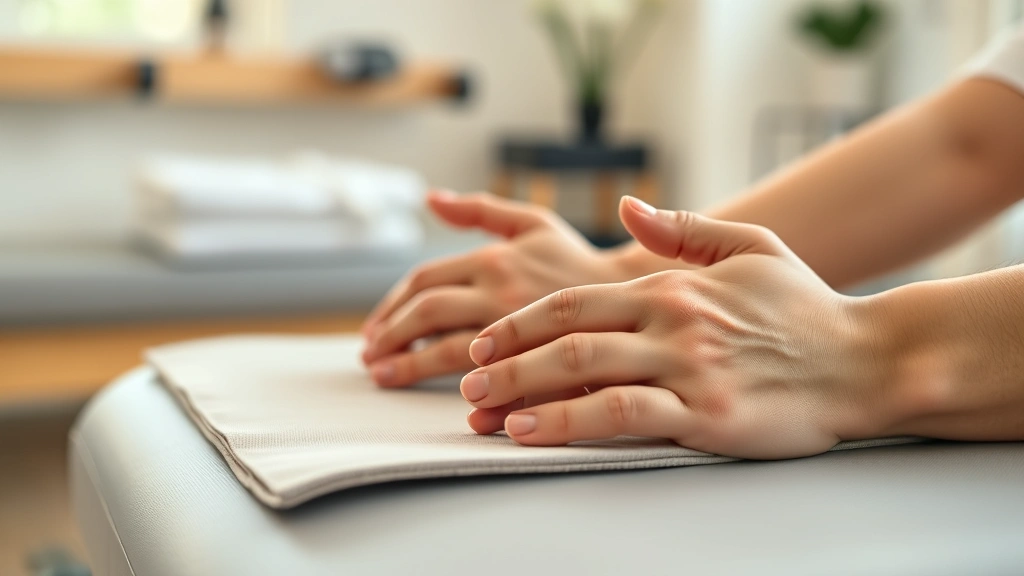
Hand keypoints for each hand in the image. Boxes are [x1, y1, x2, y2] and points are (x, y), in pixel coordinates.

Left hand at [360, 191, 633, 387]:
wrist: (640, 293)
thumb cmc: (580, 260)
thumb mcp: (534, 223)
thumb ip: (481, 211)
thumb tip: (431, 199)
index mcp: (496, 257)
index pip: (425, 281)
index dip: (392, 307)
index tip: (375, 330)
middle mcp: (503, 290)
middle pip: (428, 313)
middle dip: (390, 337)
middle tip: (370, 358)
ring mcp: (524, 330)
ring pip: (452, 353)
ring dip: (412, 368)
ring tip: (386, 378)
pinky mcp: (548, 364)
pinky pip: (501, 388)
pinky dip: (476, 404)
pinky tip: (451, 411)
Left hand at [461, 196, 893, 458]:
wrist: (865, 359)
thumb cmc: (807, 309)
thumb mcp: (751, 246)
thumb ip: (685, 229)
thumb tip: (632, 210)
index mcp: (673, 285)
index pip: (573, 298)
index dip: (521, 320)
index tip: (488, 340)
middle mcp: (672, 320)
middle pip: (564, 334)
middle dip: (506, 358)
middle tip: (467, 376)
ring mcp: (687, 366)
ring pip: (583, 371)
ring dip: (521, 389)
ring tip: (482, 407)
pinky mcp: (706, 414)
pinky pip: (621, 415)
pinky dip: (568, 421)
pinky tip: (532, 431)